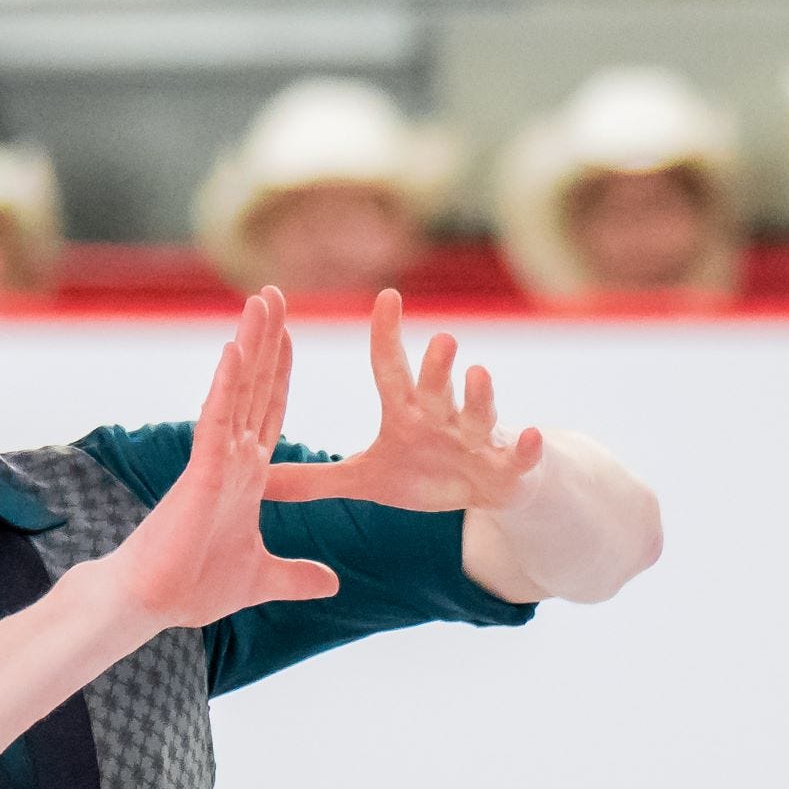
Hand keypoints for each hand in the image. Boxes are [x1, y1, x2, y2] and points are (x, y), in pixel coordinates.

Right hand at [59, 290, 342, 638]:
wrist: (152, 605)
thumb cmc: (193, 589)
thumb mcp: (263, 578)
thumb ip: (296, 575)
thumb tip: (332, 583)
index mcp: (245, 477)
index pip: (267, 412)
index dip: (279, 373)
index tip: (289, 335)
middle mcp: (230, 459)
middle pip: (254, 386)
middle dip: (265, 340)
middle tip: (272, 293)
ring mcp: (215, 461)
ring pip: (237, 390)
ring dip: (250, 344)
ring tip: (261, 300)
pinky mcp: (200, 472)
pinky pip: (216, 420)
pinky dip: (226, 386)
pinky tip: (235, 350)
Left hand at [301, 291, 545, 513]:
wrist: (483, 493)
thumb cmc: (423, 475)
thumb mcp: (365, 481)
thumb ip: (313, 481)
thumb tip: (256, 483)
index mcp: (406, 414)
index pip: (392, 368)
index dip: (388, 334)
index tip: (387, 296)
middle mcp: (443, 417)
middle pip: (436, 386)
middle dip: (437, 365)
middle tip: (438, 338)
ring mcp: (477, 441)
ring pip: (480, 413)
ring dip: (481, 395)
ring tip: (479, 372)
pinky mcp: (506, 469)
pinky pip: (519, 457)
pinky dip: (527, 448)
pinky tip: (531, 436)